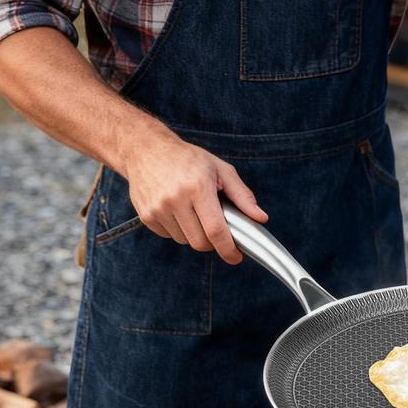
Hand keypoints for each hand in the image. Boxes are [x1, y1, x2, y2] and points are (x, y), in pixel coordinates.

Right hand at [122, 129, 265, 263]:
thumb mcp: (220, 170)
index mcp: (198, 188)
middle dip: (213, 242)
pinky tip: (179, 210)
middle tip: (217, 229)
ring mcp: (157, 209)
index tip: (236, 257)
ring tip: (195, 211)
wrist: (146, 150)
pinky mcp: (146, 216)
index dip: (228, 249)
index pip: (215, 230)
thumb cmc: (188, 158)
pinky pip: (169, 236)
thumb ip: (242, 196)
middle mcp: (175, 200)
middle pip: (200, 242)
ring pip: (184, 241)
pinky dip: (178, 230)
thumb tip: (261, 218)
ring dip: (195, 234)